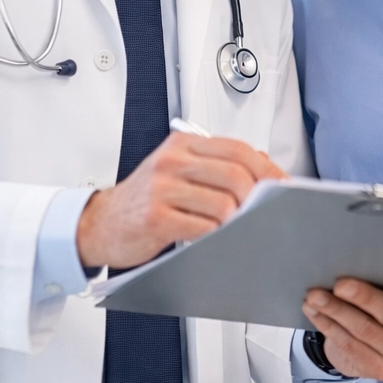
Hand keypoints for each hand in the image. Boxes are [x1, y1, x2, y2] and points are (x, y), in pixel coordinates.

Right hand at [75, 132, 283, 269]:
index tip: (283, 185)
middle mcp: (172, 161)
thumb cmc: (144, 199)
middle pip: (236, 174)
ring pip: (223, 202)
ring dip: (238, 220)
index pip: (238, 149)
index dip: (268, 169)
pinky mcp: (155, 217)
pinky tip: (216, 238)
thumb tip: (264, 169)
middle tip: (265, 211)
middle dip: (258, 196)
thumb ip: (217, 165)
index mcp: (183, 144)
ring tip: (238, 227)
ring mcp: (162, 188)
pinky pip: (202, 227)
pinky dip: (217, 235)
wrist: (99, 223)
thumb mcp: (178, 170)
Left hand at [301, 271, 382, 380]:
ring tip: (315, 296)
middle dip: (364, 297)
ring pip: (365, 331)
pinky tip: (314, 312)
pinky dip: (328, 326)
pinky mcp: (380, 370)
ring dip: (336, 311)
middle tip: (340, 284)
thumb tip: (362, 256)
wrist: (375, 345)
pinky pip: (350, 346)